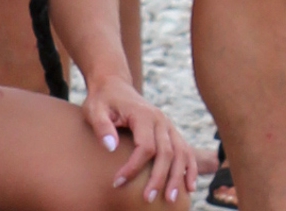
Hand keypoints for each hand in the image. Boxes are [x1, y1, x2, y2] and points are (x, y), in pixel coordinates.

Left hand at [83, 73, 198, 204]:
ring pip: (180, 154)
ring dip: (177, 177)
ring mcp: (168, 126)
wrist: (114, 85)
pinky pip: (186, 151)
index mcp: (143, 114)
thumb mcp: (94, 109)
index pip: (145, 146)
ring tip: (170, 199)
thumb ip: (101, 126)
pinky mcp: (171, 131)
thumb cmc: (102, 100)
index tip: (118, 182)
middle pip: (166, 153)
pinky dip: (190, 168)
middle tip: (147, 199)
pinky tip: (189, 186)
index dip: (133, 167)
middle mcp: (160, 120)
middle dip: (158, 178)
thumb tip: (110, 147)